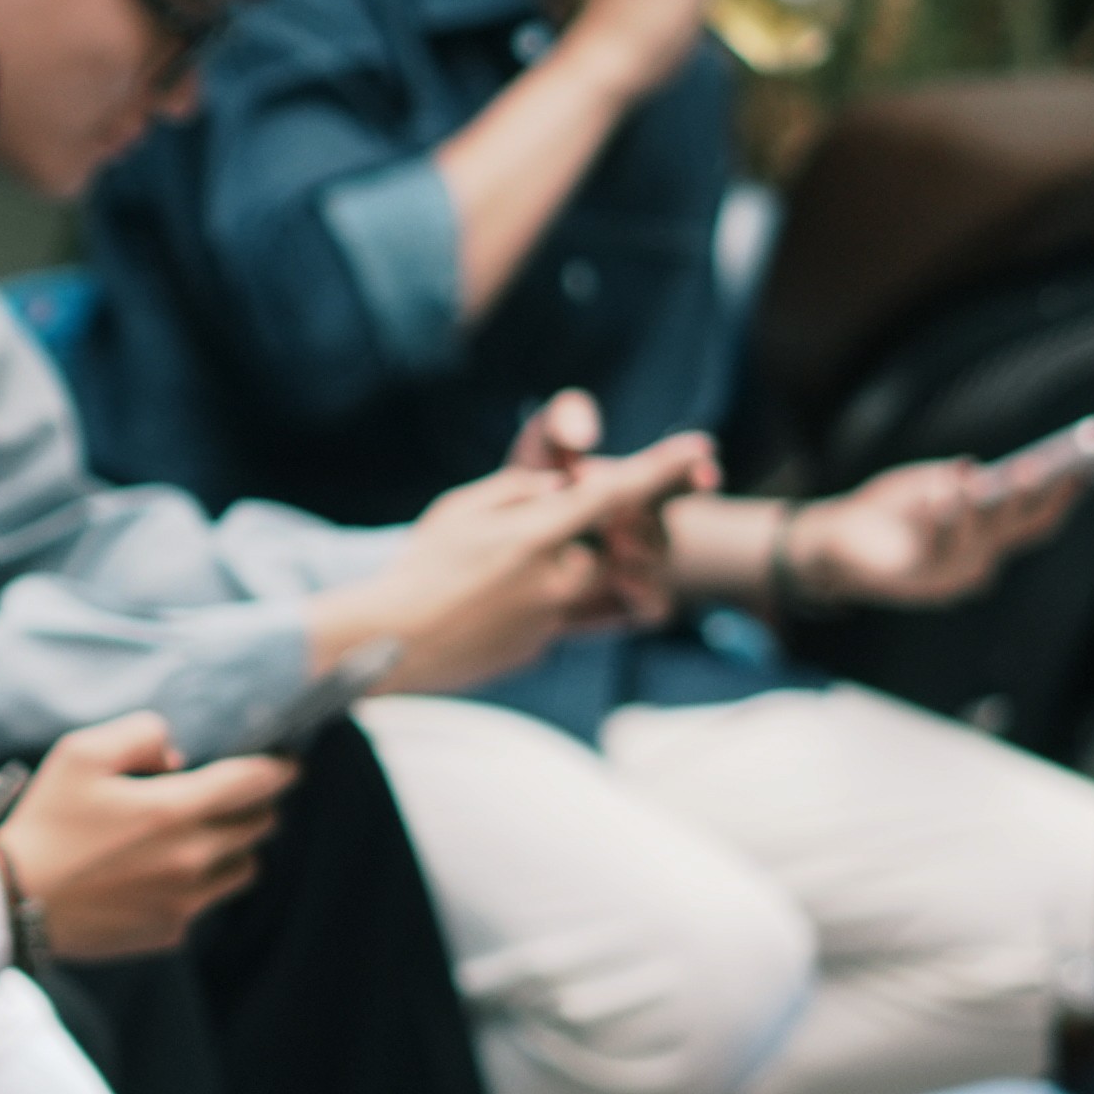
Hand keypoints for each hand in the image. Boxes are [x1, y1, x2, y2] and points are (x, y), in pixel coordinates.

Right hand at [0, 720, 292, 964]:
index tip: (287, 765)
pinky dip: (200, 883)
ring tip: (204, 835)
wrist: (14, 900)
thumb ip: (141, 733)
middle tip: (236, 796)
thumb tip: (178, 755)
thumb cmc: (46, 822)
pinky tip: (163, 873)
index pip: (256, 783)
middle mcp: (193, 858)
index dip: (280, 770)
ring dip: (236, 847)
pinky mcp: (172, 930)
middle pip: (260, 825)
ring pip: (246, 867)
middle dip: (256, 805)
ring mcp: (186, 900)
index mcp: (175, 810)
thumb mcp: (80, 753)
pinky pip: (208, 901)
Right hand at [321, 428, 712, 691]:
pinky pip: (564, 615)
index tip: (700, 447)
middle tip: (528, 537)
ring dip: (565, 570)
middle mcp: (558, 578)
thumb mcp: (459, 509)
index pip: (616, 494)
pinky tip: (490, 606)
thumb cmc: (420, 567)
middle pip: (607, 545)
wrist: (392, 642)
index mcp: (538, 534)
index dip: (662, 468)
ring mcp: (555, 618)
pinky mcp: (544, 646)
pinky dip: (540, 602)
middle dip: (585, 534)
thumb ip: (518, 490)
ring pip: (590, 584)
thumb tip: (559, 486)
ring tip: (503, 574)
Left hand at [776, 455, 1059, 612]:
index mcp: (988, 542)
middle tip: (1044, 467)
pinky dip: (945, 511)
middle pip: (1018, 532)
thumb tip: (979, 471)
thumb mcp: (927, 486)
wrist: (831, 541)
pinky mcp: (918, 575)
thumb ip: (956, 483)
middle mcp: (978, 564)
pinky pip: (938, 542)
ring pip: (982, 539)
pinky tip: (948, 484)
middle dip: (1034, 498)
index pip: (1037, 523)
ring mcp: (950, 574)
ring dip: (991, 504)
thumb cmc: (885, 512)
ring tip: (1000, 474)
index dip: (1064, 498)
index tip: (1087, 468)